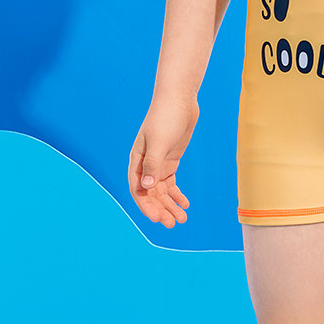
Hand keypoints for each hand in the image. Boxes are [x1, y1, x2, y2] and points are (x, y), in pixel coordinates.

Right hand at [128, 92, 199, 227]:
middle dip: (161, 209)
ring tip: (182, 219)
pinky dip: (177, 194)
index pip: (138, 190)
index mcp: (137, 160)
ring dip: (170, 205)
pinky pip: (171, 183)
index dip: (146, 206)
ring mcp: (158, 163)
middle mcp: (145, 165)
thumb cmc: (165, 117)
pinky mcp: (170, 160)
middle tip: (173, 224)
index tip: (158, 219)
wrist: (179, 99)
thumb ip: (152, 164)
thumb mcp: (159, 141)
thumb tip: (145, 187)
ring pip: (162, 191)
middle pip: (151, 194)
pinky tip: (186, 204)